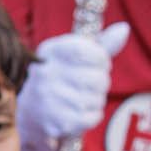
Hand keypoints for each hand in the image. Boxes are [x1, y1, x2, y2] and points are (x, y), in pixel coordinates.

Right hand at [15, 21, 129, 150]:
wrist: (26, 113)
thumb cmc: (57, 78)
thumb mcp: (72, 56)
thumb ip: (100, 44)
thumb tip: (124, 28)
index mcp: (51, 51)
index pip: (92, 53)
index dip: (102, 60)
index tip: (98, 63)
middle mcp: (47, 73)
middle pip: (98, 79)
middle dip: (101, 83)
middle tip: (88, 85)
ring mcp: (51, 99)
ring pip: (97, 99)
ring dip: (95, 100)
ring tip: (80, 99)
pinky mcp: (57, 122)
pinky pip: (93, 117)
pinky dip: (92, 116)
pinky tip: (78, 113)